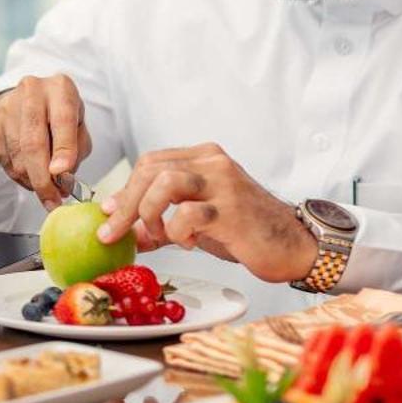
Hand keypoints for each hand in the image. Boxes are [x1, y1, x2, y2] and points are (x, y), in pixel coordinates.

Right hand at [0, 74, 93, 204]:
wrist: (24, 101)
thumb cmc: (58, 116)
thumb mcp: (78, 126)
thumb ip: (75, 151)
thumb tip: (62, 180)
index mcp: (60, 88)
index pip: (62, 121)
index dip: (63, 150)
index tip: (63, 174)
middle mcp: (31, 91)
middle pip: (33, 144)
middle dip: (43, 179)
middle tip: (52, 200)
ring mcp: (6, 107)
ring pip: (17, 158)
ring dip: (31, 180)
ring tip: (43, 185)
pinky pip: (4, 161)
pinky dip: (18, 175)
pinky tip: (27, 170)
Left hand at [96, 143, 317, 283]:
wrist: (292, 245)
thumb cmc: (245, 230)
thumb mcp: (197, 221)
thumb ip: (160, 223)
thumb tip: (124, 233)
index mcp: (203, 157)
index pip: (150, 162)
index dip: (124, 188)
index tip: (109, 214)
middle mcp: (213, 163)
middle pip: (150, 169)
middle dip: (125, 204)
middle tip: (115, 232)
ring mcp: (224, 184)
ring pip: (165, 183)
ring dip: (150, 214)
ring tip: (160, 235)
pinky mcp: (232, 210)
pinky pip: (187, 215)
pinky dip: (178, 233)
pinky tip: (191, 243)